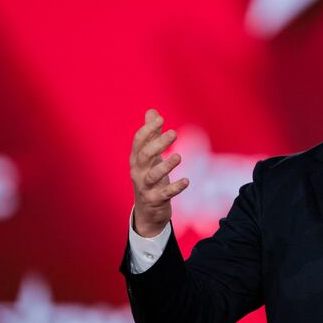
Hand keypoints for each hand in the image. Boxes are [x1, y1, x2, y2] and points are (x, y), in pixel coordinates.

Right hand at [129, 109, 188, 236]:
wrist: (147, 211)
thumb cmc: (149, 177)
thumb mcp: (150, 156)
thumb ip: (151, 134)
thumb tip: (152, 111)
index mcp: (136, 159)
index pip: (138, 141)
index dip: (148, 129)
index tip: (160, 118)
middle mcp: (137, 172)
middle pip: (144, 155)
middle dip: (157, 144)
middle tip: (173, 133)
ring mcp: (145, 187)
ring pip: (152, 176)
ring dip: (166, 166)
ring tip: (178, 156)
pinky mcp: (155, 200)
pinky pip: (165, 194)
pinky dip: (175, 188)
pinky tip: (187, 181)